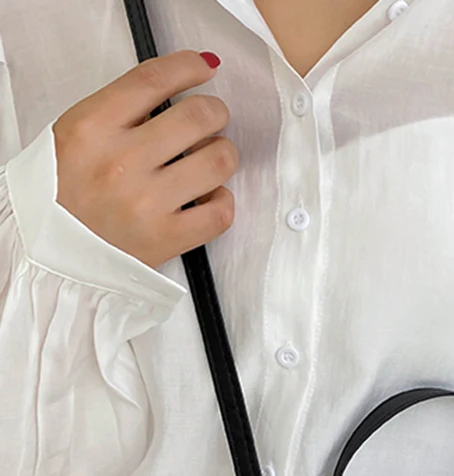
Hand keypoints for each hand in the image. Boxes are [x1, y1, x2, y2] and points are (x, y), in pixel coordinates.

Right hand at [53, 49, 236, 270]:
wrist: (51, 252)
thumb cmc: (62, 195)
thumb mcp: (75, 137)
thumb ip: (120, 113)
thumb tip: (172, 92)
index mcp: (92, 128)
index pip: (153, 80)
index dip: (188, 67)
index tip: (203, 68)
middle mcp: (121, 162)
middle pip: (197, 116)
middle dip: (214, 112)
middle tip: (212, 119)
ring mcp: (147, 202)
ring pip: (218, 160)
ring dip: (223, 154)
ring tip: (210, 159)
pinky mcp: (167, 238)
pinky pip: (221, 212)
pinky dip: (223, 201)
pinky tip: (209, 197)